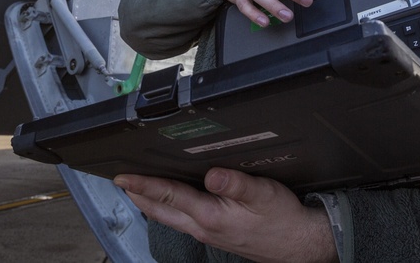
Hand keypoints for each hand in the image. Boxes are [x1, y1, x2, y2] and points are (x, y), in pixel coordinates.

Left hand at [114, 168, 336, 262]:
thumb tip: (211, 175)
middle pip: (160, 210)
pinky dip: (168, 208)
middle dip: (138, 194)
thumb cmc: (282, 220)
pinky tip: (170, 201)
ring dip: (150, 202)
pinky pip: (182, 220)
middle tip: (119, 179)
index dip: (143, 184)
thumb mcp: (263, 195)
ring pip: (169, 217)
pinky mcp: (215, 234)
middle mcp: (203, 227)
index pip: (168, 196)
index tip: (122, 176)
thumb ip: (235, 183)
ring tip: (136, 188)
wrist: (299, 244)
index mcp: (210, 216)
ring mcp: (207, 233)